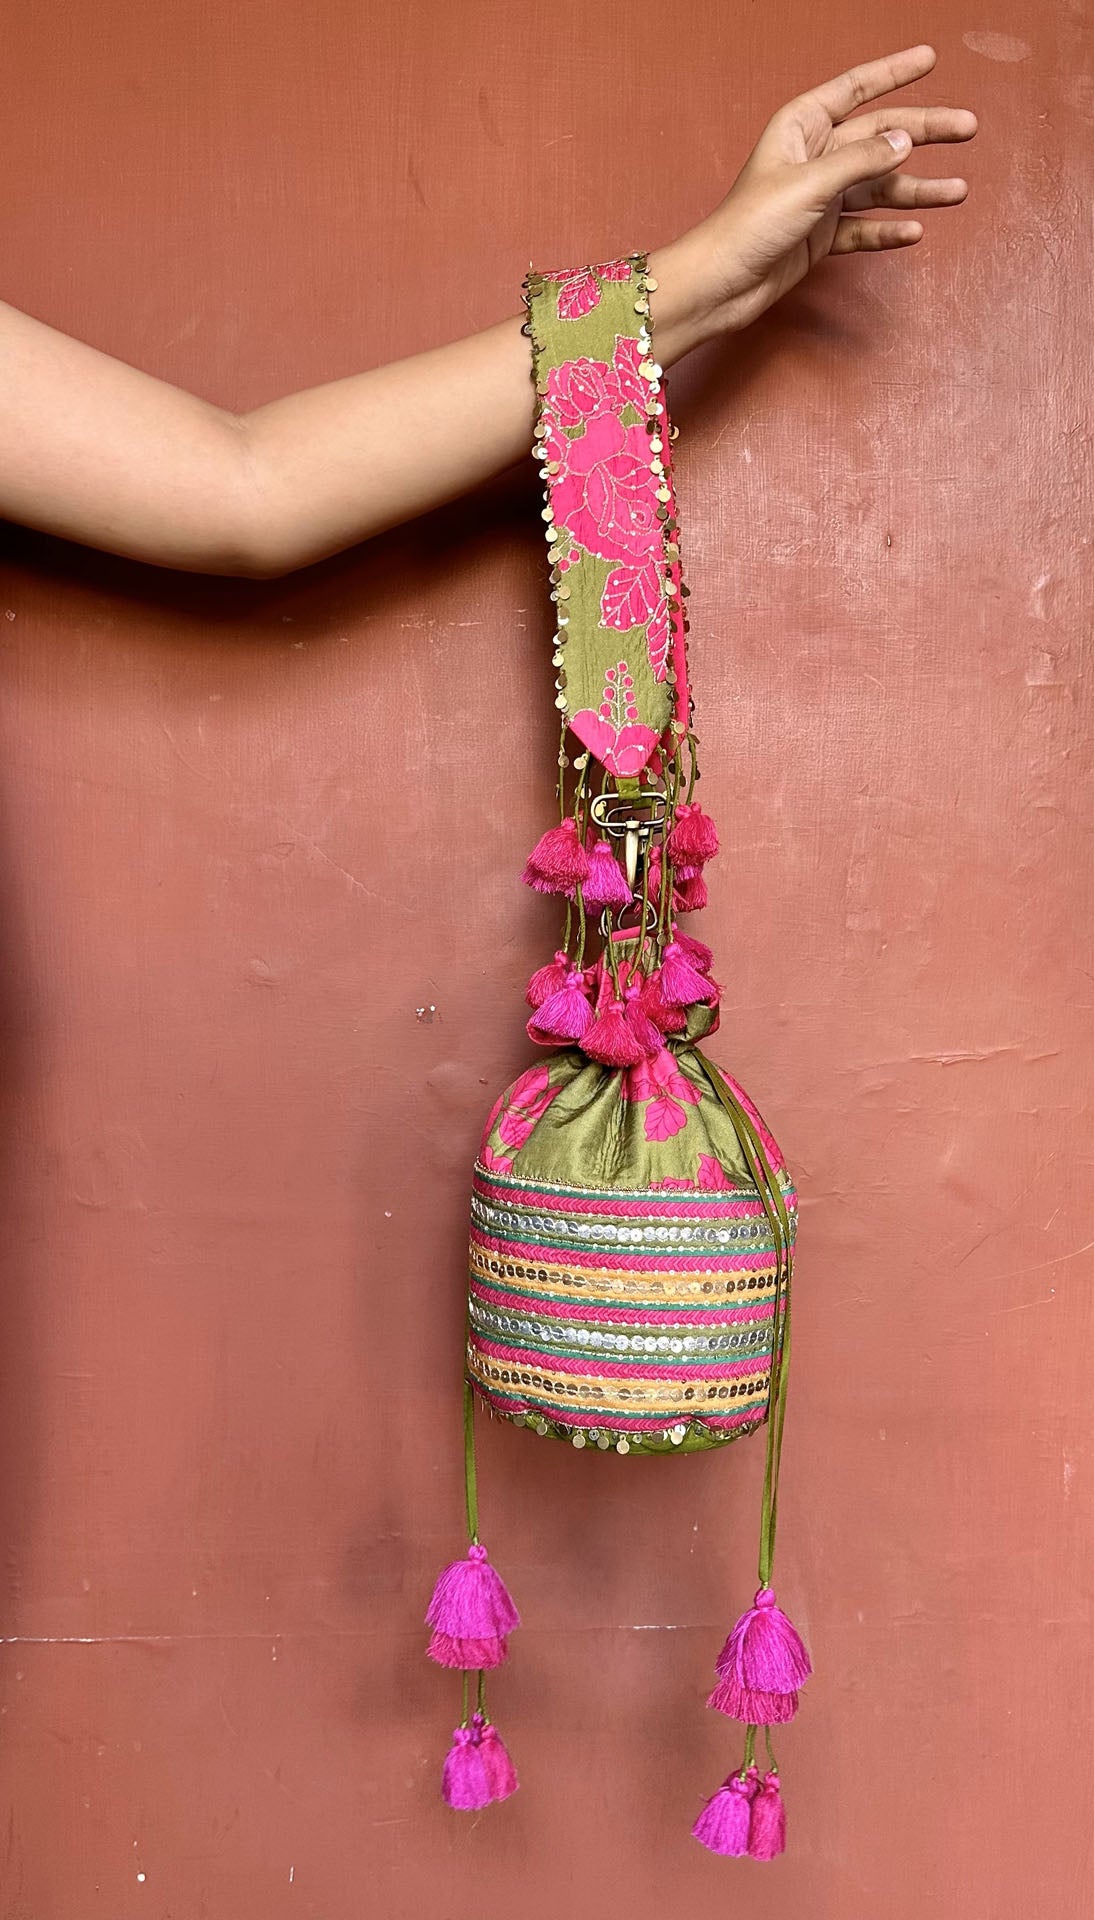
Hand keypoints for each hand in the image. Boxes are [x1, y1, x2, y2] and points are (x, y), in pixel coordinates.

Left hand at [660, 44, 976, 342]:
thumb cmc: (749, 226)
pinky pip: (864, 227)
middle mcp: (814, 156)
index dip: (894, 71)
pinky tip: (913, 230)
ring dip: (918, 189)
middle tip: (967, 127)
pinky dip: (888, 230)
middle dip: (925, 131)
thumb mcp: (810, 183)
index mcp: (802, 126)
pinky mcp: (821, 235)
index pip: (856, 88)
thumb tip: (905, 140)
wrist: (722, 284)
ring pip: (879, 185)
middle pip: (881, 135)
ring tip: (957, 192)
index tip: (929, 58)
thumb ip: (861, 160)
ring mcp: (820, 197)